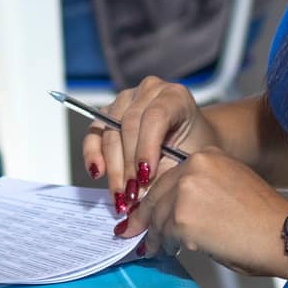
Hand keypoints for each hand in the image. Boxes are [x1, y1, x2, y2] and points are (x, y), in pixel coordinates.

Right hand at [81, 76, 225, 202]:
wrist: (190, 138)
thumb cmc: (193, 147)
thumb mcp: (189, 158)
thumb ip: (166, 172)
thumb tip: (141, 195)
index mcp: (175, 96)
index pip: (155, 116)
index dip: (147, 147)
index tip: (145, 177)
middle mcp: (148, 91)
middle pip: (128, 125)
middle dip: (128, 165)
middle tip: (131, 195)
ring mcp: (125, 99)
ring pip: (110, 131)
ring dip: (113, 167)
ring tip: (119, 195)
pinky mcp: (109, 111)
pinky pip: (95, 132)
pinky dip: (93, 154)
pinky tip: (98, 173)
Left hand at [119, 148, 287, 276]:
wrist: (284, 235)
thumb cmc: (265, 219)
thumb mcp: (232, 185)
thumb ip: (202, 188)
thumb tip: (174, 210)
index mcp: (208, 156)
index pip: (170, 176)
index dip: (156, 196)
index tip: (144, 209)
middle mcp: (194, 167)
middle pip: (158, 194)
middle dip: (145, 216)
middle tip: (134, 230)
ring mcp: (186, 191)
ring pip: (157, 215)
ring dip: (153, 234)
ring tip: (151, 247)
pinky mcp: (183, 217)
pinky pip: (164, 234)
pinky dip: (162, 245)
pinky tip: (163, 251)